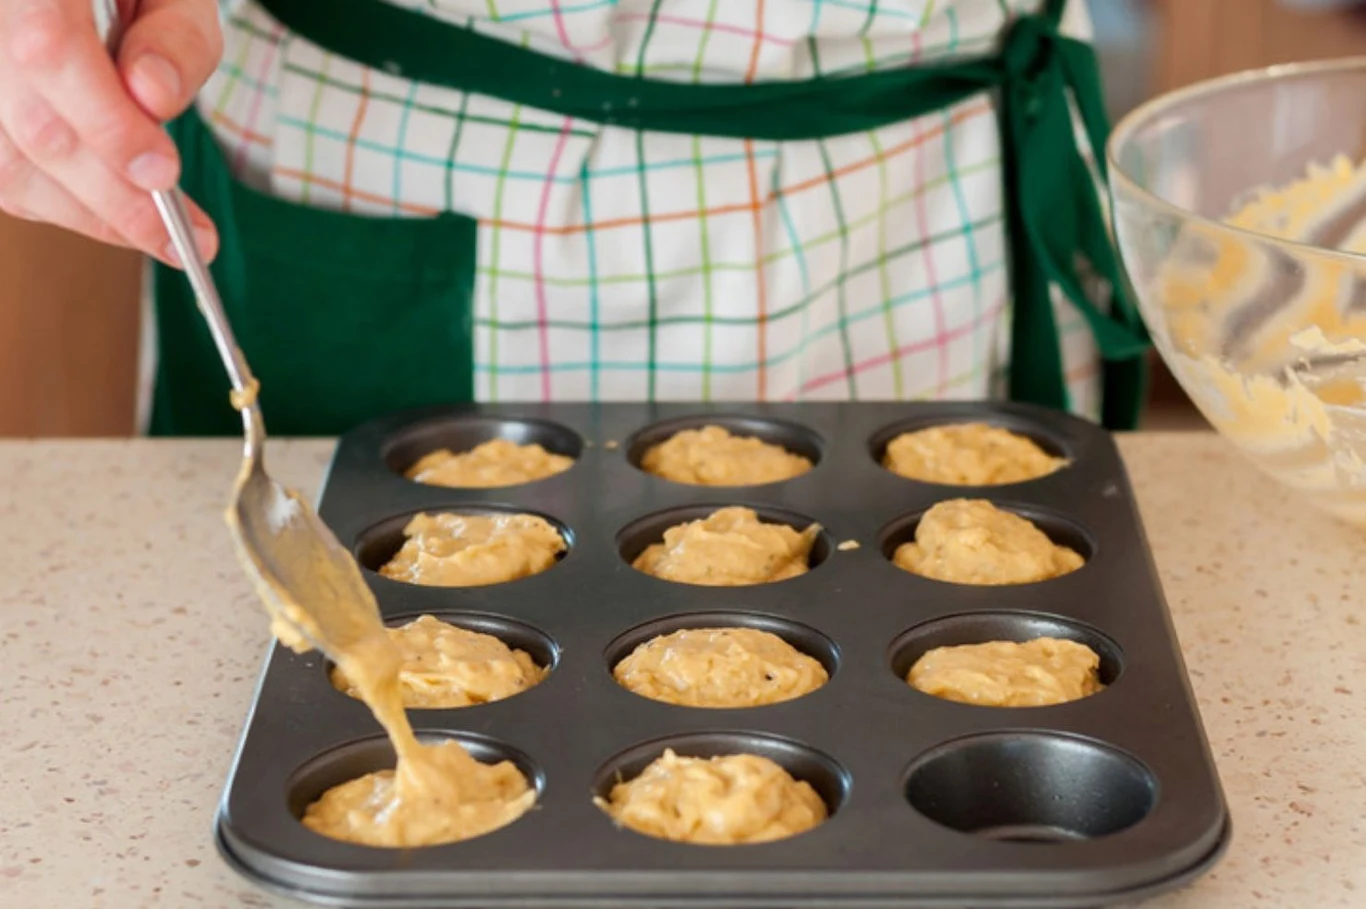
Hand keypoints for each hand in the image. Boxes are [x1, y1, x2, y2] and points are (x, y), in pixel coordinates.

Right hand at [0, 0, 222, 264]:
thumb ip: (177, 36)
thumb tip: (155, 97)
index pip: (50, 52)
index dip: (108, 124)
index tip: (165, 174)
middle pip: (32, 126)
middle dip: (115, 198)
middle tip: (185, 239)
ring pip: (8, 168)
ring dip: (92, 214)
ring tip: (162, 234)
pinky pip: (3, 177)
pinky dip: (64, 206)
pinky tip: (116, 211)